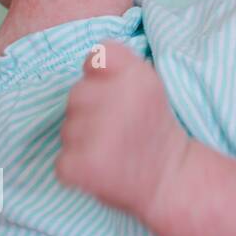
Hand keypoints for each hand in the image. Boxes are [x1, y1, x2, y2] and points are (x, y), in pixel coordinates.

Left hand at [56, 42, 187, 219]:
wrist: (173, 178)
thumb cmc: (157, 129)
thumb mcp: (151, 86)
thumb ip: (120, 68)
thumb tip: (89, 65)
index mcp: (135, 76)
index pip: (97, 57)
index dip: (101, 74)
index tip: (119, 92)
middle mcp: (112, 99)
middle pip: (78, 94)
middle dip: (92, 110)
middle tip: (121, 128)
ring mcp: (91, 133)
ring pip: (68, 128)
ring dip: (84, 140)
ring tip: (115, 149)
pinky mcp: (76, 165)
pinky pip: (62, 160)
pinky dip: (78, 167)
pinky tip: (105, 167)